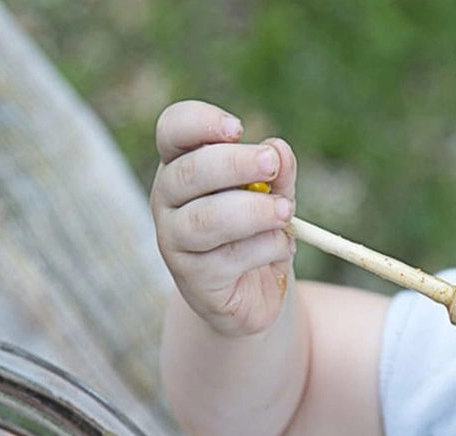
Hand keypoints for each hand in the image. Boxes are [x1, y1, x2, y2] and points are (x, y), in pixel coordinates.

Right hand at [151, 100, 297, 336]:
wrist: (255, 293)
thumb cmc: (258, 231)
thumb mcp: (274, 194)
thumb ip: (278, 172)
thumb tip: (278, 150)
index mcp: (182, 165)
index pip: (173, 129)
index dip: (200, 122)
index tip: (238, 129)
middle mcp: (168, 200)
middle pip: (188, 172)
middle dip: (235, 164)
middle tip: (271, 164)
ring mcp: (175, 241)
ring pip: (207, 219)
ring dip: (254, 211)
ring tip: (286, 213)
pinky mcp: (194, 279)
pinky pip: (230, 257)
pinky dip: (266, 247)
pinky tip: (282, 248)